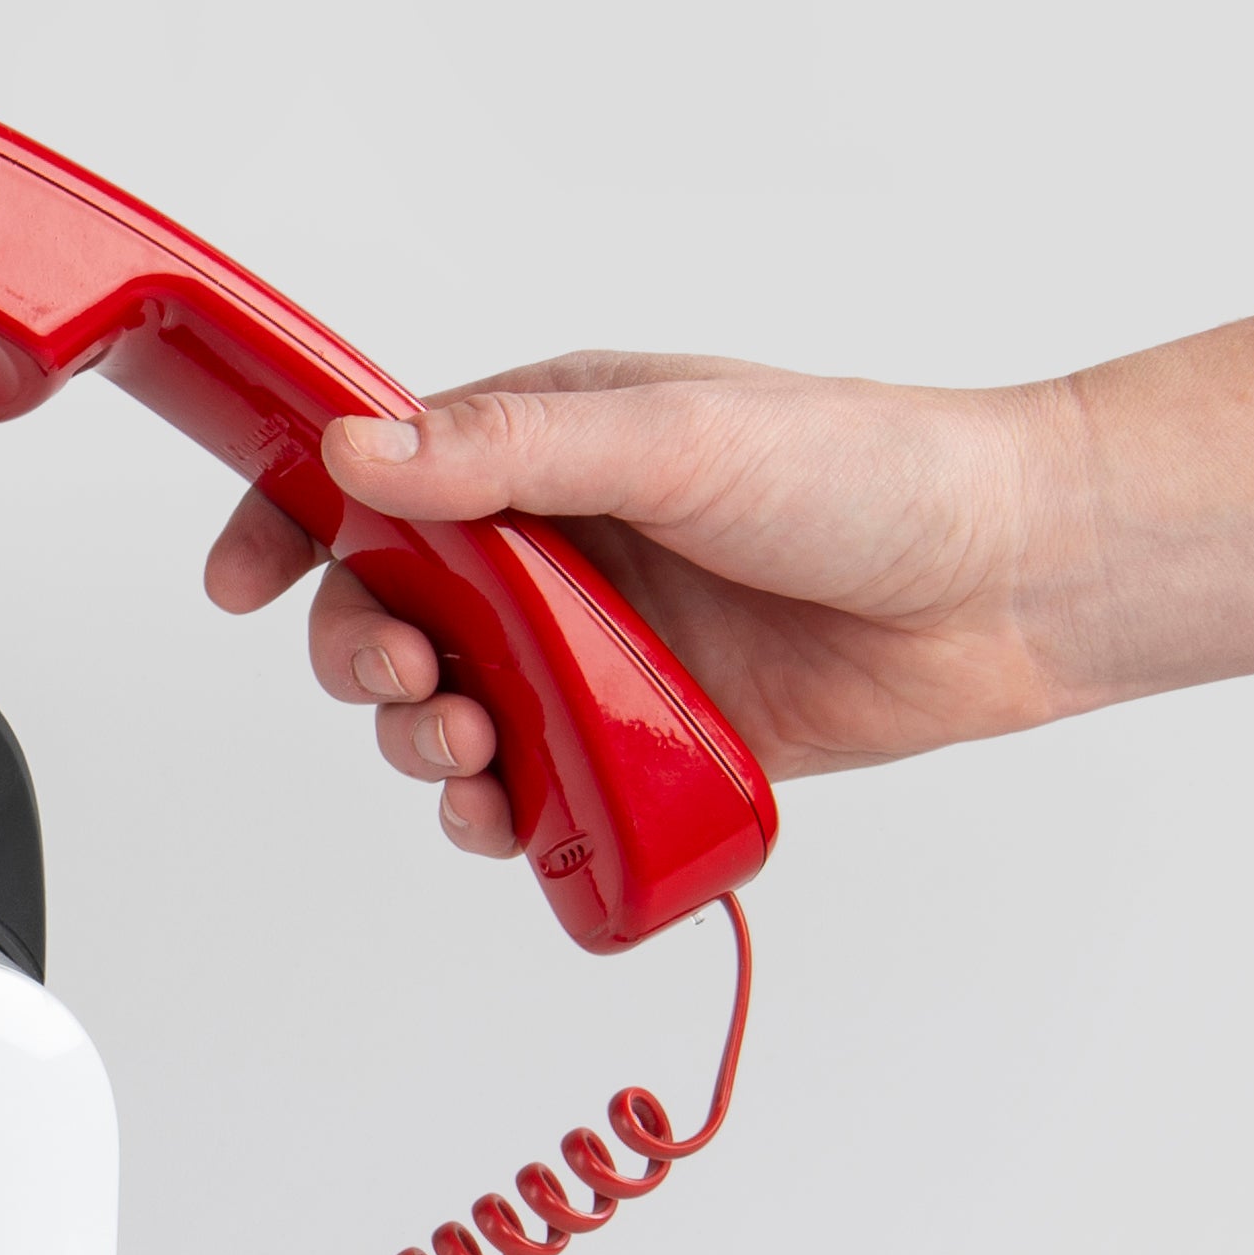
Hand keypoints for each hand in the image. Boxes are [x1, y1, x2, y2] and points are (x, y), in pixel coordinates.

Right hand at [202, 355, 1093, 856]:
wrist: (1011, 583)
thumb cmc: (872, 475)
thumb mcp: (678, 437)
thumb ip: (512, 451)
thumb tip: (361, 448)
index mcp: (544, 448)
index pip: (373, 479)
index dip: (290, 525)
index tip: (242, 581)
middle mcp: (554, 551)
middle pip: (389, 615)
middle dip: (366, 661)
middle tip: (415, 688)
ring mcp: (591, 651)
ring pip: (446, 714)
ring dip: (423, 747)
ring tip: (472, 755)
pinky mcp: (639, 740)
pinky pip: (532, 792)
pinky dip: (500, 816)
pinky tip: (514, 817)